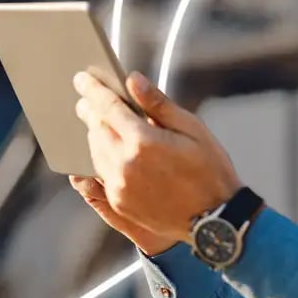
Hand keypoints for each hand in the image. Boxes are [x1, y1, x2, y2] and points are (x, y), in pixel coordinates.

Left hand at [73, 70, 241, 243]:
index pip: (108, 107)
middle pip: (96, 129)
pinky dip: (100, 157)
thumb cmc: (210, 169)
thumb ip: (157, 104)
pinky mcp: (120, 203)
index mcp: (143, 141)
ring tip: (98, 122)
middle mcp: (124, 164)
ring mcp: (119, 187)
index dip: (93, 89)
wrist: (215, 219)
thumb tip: (132, 80)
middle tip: (88, 99)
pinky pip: (100, 174)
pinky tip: (106, 150)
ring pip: (95, 151)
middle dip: (91, 111)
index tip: (82, 78)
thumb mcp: (191, 129)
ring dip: (94, 134)